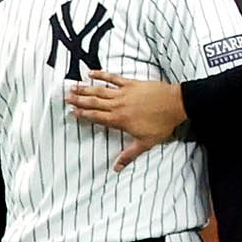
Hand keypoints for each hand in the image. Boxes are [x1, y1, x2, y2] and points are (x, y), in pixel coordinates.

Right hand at [65, 70, 187, 170]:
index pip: (96, 117)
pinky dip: (102, 74)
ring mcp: (124, 92)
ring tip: (73, 86)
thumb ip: (129, 155)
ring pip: (100, 90)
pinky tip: (91, 73)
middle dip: (79, 100)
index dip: (83, 115)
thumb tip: (117, 168)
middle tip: (66, 98)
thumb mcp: (145, 143)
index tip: (72, 112)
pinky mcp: (131, 83)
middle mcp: (118, 105)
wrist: (175, 105)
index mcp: (119, 120)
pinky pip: (113, 77)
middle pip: (94, 102)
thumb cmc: (162, 125)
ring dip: (85, 88)